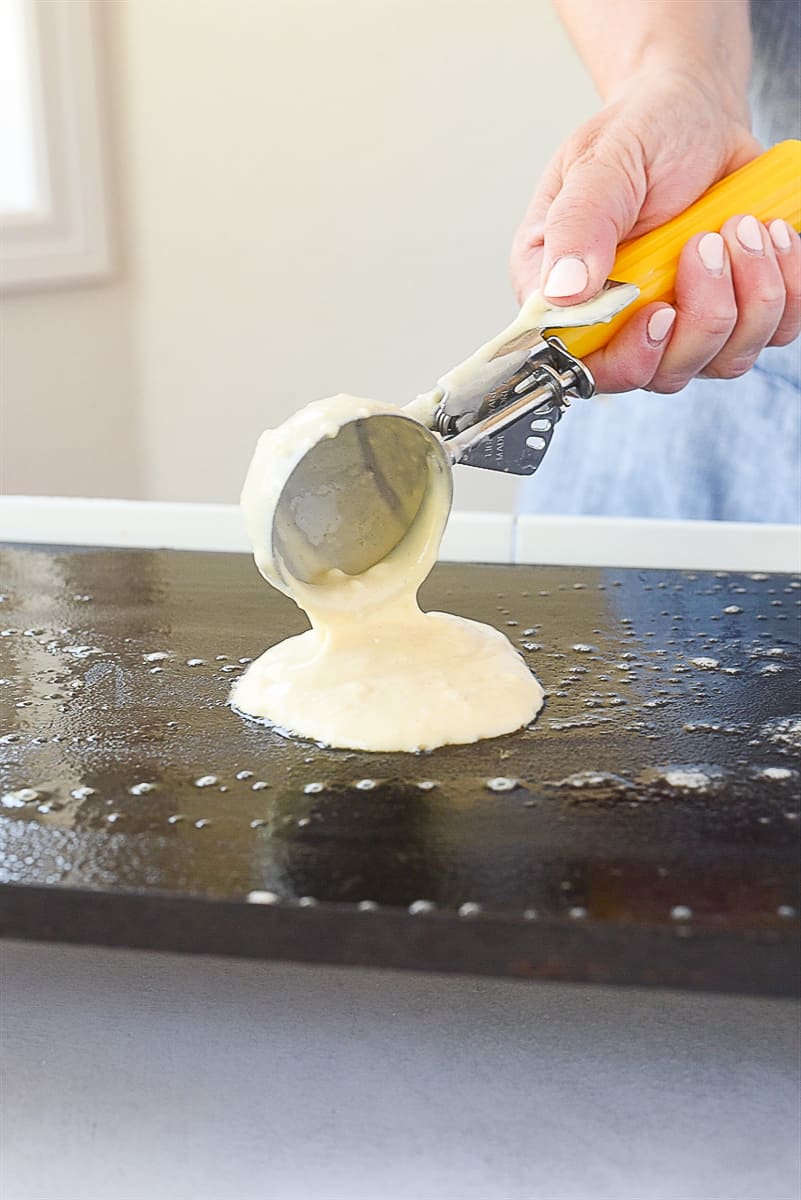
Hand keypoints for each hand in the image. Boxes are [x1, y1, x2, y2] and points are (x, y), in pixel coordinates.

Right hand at [510, 69, 800, 393]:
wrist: (697, 112)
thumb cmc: (641, 131)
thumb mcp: (602, 163)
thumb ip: (579, 224)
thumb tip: (562, 291)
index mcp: (564, 294)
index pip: (584, 363)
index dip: (626, 356)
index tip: (659, 310)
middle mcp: (617, 321)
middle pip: (662, 374)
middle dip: (702, 317)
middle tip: (708, 242)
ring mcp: (678, 324)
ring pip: (721, 360)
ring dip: (750, 297)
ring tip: (745, 225)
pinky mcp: (732, 314)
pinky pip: (771, 335)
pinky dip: (785, 290)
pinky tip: (771, 237)